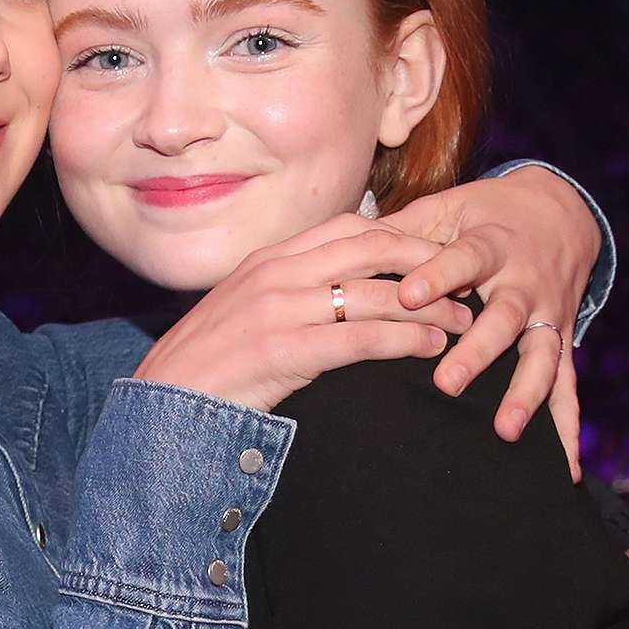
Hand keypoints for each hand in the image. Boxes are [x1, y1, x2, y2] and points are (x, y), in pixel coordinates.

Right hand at [134, 213, 473, 412]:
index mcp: (269, 258)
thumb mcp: (244, 309)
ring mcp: (279, 308)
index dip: (400, 235)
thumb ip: (286, 291)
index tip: (435, 254)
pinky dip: (405, 339)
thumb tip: (335, 290)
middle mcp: (276, 272)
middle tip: (464, 279)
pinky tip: (430, 348)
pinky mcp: (284, 350)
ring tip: (461, 322)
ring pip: (375, 291)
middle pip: (371, 247)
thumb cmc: (209, 364)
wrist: (164, 401)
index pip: (349, 227)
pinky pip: (361, 336)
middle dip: (427, 260)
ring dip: (429, 306)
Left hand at [380, 166, 600, 479]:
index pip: (463, 258)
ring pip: (540, 354)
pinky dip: (567, 427)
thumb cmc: (483, 215)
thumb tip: (346, 245)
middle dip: (479, 349)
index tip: (408, 295)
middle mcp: (525, 280)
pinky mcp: (562, 340)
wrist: (559, 214)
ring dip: (525, 393)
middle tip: (447, 381)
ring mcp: (548, 313)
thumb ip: (402, 230)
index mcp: (490, 243)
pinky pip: (567, 386)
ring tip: (505, 428)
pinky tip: (564, 467)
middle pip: (505, 316)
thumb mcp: (447, 210)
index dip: (437, 276)